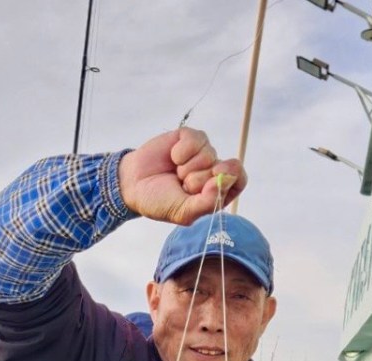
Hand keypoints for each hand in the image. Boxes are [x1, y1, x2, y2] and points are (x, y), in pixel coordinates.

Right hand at [118, 128, 246, 224]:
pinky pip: (196, 139)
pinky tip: (172, 157)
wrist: (133, 184)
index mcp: (216, 192)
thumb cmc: (159, 201)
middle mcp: (212, 172)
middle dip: (199, 179)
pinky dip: (181, 151)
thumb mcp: (183, 211)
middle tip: (182, 185)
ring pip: (209, 154)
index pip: (239, 180)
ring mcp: (202, 153)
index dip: (230, 178)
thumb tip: (226, 181)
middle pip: (224, 168)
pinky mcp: (190, 138)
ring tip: (175, 173)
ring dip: (187, 166)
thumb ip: (208, 202)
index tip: (215, 181)